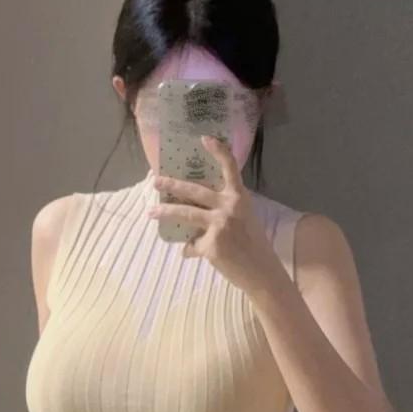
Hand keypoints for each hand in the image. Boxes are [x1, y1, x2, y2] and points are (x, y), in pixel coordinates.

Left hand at [147, 136, 288, 298]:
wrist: (261, 272)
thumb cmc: (253, 244)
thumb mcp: (244, 218)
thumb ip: (224, 208)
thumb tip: (194, 207)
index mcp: (240, 198)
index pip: (231, 168)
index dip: (219, 152)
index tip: (204, 138)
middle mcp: (229, 208)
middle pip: (195, 191)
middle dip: (172, 185)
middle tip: (156, 181)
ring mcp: (219, 226)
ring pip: (186, 214)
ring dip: (165, 212)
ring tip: (151, 212)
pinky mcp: (211, 246)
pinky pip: (192, 245)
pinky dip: (191, 250)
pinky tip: (195, 253)